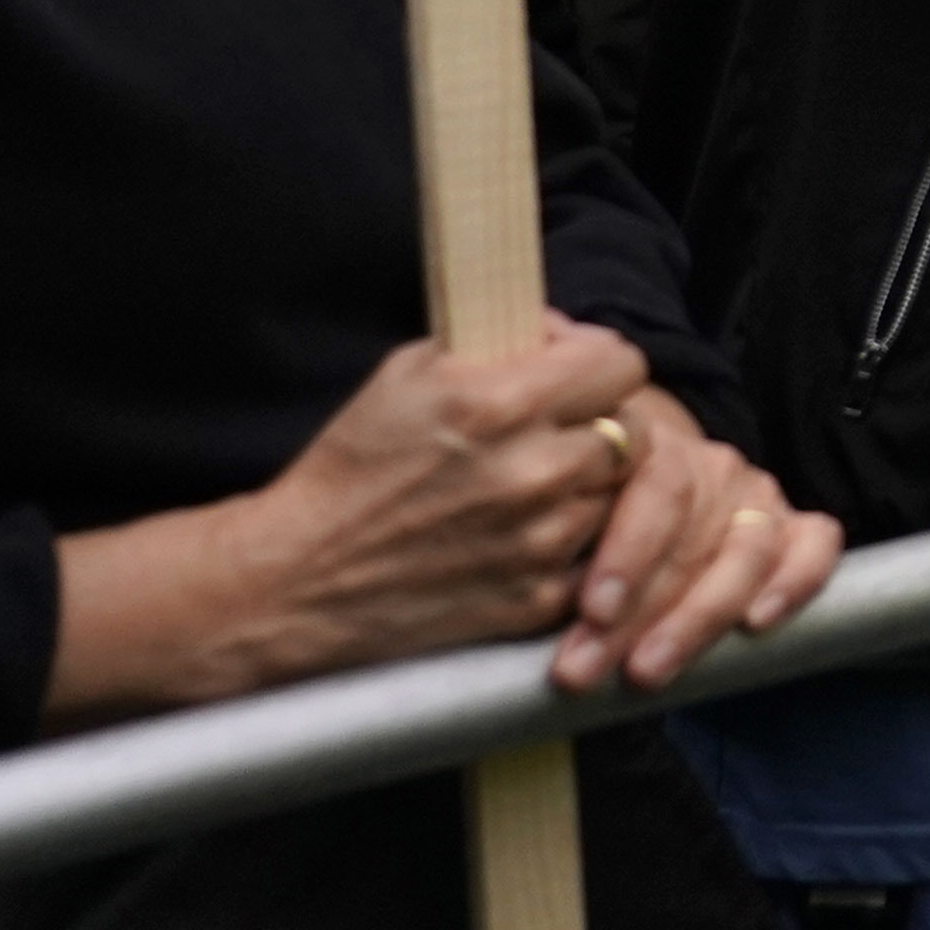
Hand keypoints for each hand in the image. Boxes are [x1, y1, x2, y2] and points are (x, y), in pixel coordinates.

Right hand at [48, 313, 648, 724]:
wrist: (297, 579)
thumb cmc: (349, 469)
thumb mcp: (406, 374)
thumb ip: (493, 343)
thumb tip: (558, 332)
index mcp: (500, 405)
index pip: (622, 365)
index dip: (598, 363)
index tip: (573, 372)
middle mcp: (534, 471)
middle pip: (633, 428)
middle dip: (602, 420)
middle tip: (563, 428)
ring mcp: (543, 540)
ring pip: (621, 492)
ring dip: (591, 482)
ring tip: (537, 482)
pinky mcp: (540, 597)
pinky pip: (597, 554)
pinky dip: (574, 540)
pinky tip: (527, 532)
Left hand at [549, 387, 842, 696]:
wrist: (633, 497)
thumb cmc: (577, 517)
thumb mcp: (549, 505)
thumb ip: (537, 518)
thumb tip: (508, 541)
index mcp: (652, 448)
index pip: (655, 489)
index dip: (626, 553)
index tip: (589, 614)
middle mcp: (710, 467)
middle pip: (691, 533)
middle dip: (638, 613)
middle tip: (585, 670)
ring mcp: (756, 497)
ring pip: (747, 547)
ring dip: (697, 616)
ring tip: (648, 672)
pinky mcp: (794, 529)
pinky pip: (815, 544)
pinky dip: (796, 579)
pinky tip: (759, 623)